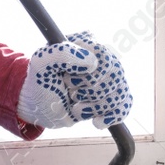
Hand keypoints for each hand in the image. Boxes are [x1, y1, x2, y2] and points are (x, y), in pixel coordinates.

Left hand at [17, 32, 132, 129]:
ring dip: (96, 106)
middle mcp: (102, 58)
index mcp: (87, 43)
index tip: (67, 81)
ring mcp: (109, 78)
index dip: (89, 74)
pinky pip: (125, 104)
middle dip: (91, 92)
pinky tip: (96, 122)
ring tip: (76, 108)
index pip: (104, 56)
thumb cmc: (40, 80)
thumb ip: (62, 53)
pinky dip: (112, 115)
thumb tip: (92, 62)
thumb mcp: (41, 62)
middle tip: (70, 93)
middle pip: (115, 76)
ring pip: (120, 92)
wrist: (39, 106)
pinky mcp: (111, 96)